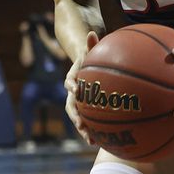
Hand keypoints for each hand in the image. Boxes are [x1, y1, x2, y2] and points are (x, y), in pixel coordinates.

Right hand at [63, 31, 99, 145]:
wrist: (85, 62)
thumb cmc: (91, 54)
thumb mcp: (91, 47)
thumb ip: (91, 42)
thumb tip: (91, 32)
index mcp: (74, 77)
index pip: (69, 82)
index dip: (71, 87)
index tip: (75, 91)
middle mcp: (74, 91)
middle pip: (72, 106)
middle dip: (76, 118)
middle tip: (82, 127)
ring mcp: (80, 101)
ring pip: (79, 117)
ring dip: (83, 129)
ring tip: (91, 141)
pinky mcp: (87, 107)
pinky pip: (90, 119)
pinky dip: (95, 130)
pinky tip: (104, 141)